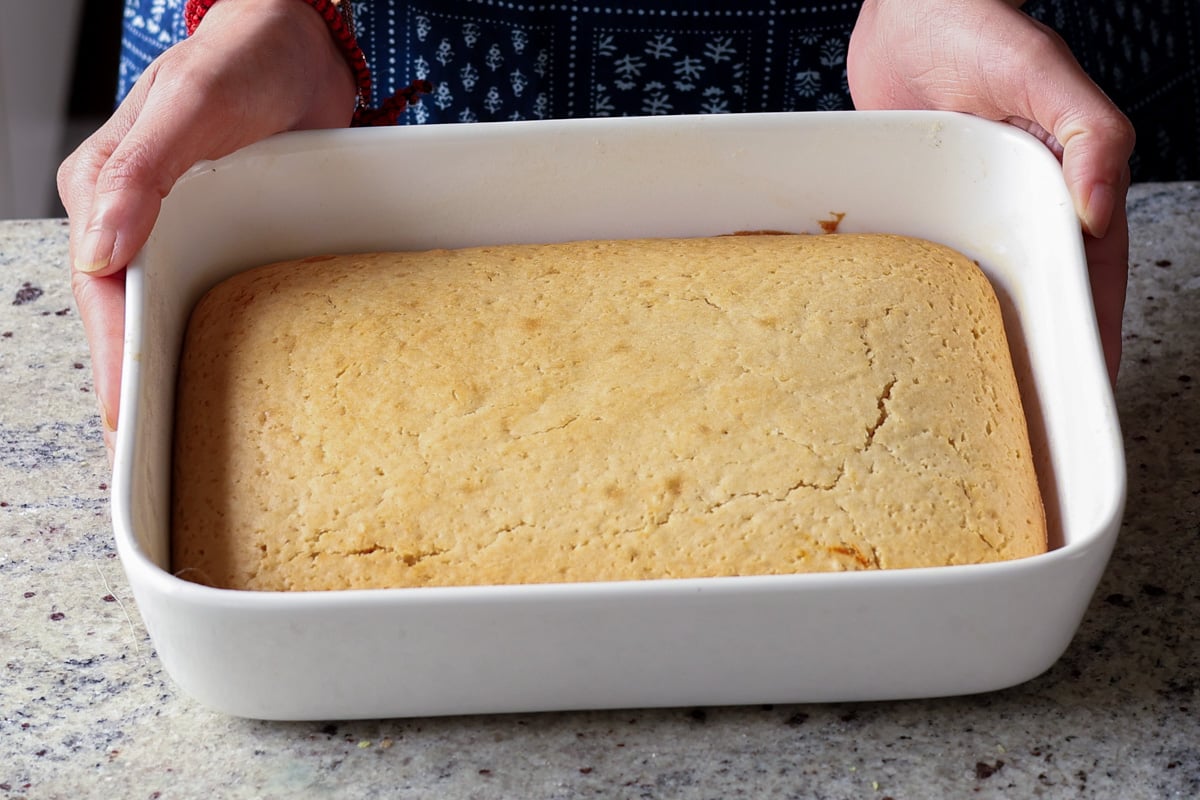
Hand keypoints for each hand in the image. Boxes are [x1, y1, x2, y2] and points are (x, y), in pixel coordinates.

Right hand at [57, 0, 355, 456]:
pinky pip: (213, 294)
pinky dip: (215, 338)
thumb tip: (100, 251)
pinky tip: (231, 376)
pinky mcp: (227, 233)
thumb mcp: (189, 105)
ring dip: (175, 368)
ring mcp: (182, 230)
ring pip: (169, 312)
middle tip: (156, 453)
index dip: (115, 361)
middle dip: (138, 381)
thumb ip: (142, 172)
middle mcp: (136, 218)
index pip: (102, 294)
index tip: (128, 423)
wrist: (301, 42)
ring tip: (188, 436)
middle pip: (130, 316)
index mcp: (107, 189)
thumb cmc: (242, 58)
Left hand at [848, 0, 1134, 386]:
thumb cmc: (982, 27)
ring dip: (969, 338)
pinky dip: (913, 298)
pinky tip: (897, 334)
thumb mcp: (1047, 76)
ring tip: (963, 398)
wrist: (909, 8)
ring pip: (973, 289)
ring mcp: (965, 212)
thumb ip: (1089, 139)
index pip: (1085, 277)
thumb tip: (1099, 210)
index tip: (1085, 392)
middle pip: (1030, 296)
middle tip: (1020, 418)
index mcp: (1063, 187)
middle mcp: (1014, 207)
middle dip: (1030, 355)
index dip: (1088, 336)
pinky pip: (917, 261)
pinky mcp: (917, 208)